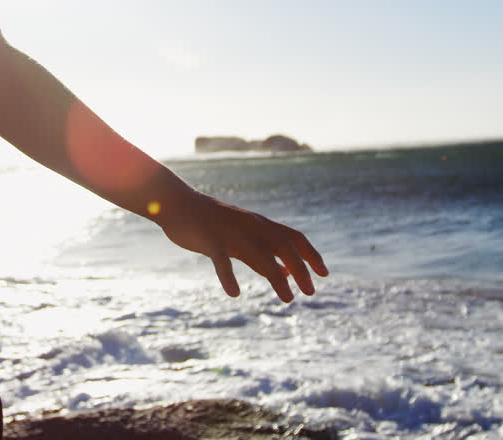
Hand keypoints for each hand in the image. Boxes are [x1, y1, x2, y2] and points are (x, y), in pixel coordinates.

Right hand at [155, 191, 327, 301]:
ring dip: (276, 278)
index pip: (294, 237)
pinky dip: (229, 276)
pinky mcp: (210, 240)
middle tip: (311, 291)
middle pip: (284, 246)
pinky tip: (235, 293)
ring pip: (260, 255)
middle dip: (300, 269)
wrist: (178, 204)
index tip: (324, 273)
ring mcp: (231, 233)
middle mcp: (251, 227)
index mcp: (260, 225)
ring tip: (288, 299)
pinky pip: (221, 260)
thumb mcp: (243, 236)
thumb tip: (288, 273)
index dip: (311, 254)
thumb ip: (265, 254)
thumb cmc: (212, 223)